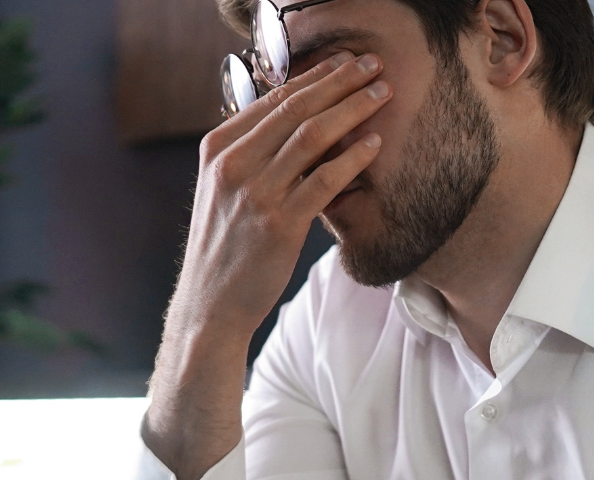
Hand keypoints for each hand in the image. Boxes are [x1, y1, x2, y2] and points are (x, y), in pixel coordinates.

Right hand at [172, 51, 391, 337]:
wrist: (211, 303)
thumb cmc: (226, 246)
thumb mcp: (225, 189)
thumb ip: (253, 154)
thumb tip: (298, 122)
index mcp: (218, 148)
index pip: (273, 99)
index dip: (314, 76)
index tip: (345, 62)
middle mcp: (233, 164)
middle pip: (296, 108)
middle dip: (340, 81)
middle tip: (373, 65)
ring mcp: (255, 192)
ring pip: (312, 136)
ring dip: (353, 109)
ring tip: (383, 94)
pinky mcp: (279, 223)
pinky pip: (324, 179)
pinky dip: (352, 157)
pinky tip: (374, 143)